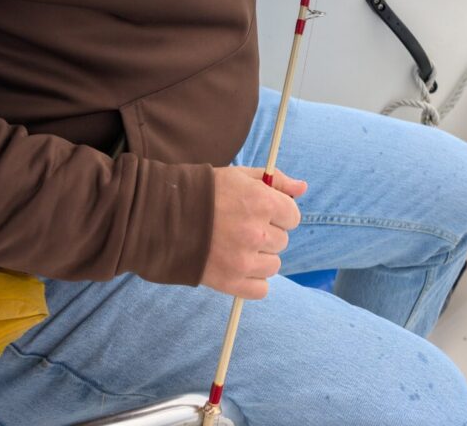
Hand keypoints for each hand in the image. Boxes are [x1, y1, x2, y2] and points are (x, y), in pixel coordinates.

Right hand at [202, 166, 306, 298]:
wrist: (164, 218)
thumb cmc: (204, 192)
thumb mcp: (240, 176)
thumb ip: (275, 181)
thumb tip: (303, 188)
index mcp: (262, 202)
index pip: (293, 216)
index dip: (278, 213)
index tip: (262, 212)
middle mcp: (257, 233)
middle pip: (282, 241)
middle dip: (267, 233)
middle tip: (241, 226)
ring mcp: (245, 260)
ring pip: (274, 265)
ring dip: (260, 257)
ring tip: (236, 245)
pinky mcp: (232, 282)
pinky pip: (261, 289)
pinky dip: (252, 280)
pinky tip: (236, 265)